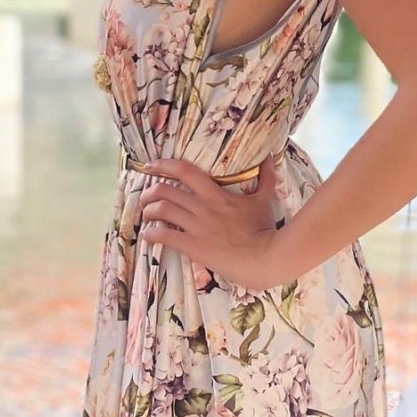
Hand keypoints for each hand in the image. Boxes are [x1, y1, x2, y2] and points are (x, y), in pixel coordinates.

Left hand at [136, 152, 293, 294]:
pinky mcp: (194, 246)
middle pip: (165, 191)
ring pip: (161, 211)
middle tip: (146, 197)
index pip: (185, 171)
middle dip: (150, 192)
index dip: (164, 165)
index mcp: (216, 193)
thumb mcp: (264, 200)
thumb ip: (265, 178)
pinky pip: (165, 236)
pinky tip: (148, 235)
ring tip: (146, 215)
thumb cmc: (264, 229)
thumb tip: (269, 159)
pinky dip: (152, 234)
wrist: (266, 256)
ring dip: (149, 211)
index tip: (151, 166)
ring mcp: (197, 227)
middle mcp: (202, 207)